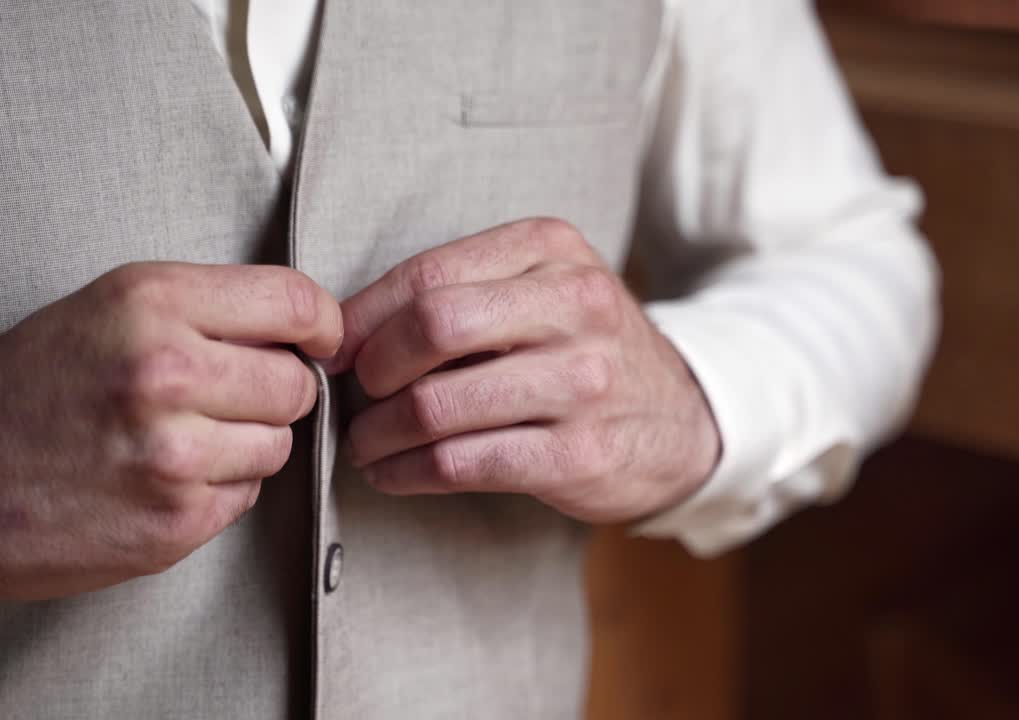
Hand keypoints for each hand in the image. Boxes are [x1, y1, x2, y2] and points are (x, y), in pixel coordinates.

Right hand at [0, 263, 341, 604]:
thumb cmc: (18, 391)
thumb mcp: (103, 308)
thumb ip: (202, 310)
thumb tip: (299, 329)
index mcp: (151, 303)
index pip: (295, 303)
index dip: (321, 325)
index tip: (320, 340)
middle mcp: (168, 373)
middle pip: (298, 383)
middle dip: (277, 390)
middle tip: (225, 397)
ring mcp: (173, 456)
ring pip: (280, 444)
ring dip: (248, 443)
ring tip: (182, 438)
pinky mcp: (174, 524)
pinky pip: (246, 495)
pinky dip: (219, 489)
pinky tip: (163, 478)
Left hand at [328, 219, 719, 523]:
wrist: (682, 419)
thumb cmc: (584, 351)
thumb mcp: (543, 290)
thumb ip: (461, 292)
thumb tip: (344, 331)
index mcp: (553, 249)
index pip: (428, 274)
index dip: (363, 316)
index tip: (335, 350)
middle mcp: (576, 306)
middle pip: (432, 328)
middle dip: (372, 370)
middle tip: (354, 395)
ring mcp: (584, 382)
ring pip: (437, 405)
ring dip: (377, 433)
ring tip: (363, 444)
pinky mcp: (579, 454)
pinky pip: (462, 464)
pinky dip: (408, 473)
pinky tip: (393, 474)